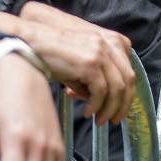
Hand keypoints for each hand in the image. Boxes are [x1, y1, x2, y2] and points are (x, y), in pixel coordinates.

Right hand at [4, 1, 134, 124]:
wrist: (32, 43)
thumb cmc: (53, 52)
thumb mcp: (81, 60)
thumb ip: (96, 76)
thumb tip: (97, 100)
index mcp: (112, 40)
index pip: (128, 71)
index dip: (126, 93)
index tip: (119, 107)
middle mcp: (109, 44)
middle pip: (128, 80)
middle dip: (122, 104)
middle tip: (113, 119)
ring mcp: (100, 52)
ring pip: (117, 89)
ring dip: (109, 109)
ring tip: (99, 119)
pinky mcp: (90, 63)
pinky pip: (101, 92)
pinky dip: (96, 106)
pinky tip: (86, 112)